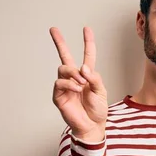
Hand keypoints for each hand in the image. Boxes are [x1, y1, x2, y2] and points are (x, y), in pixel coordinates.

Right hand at [50, 26, 107, 140]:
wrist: (92, 126)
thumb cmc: (97, 110)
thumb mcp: (101, 92)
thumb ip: (94, 78)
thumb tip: (82, 68)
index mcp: (87, 75)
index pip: (87, 55)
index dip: (88, 42)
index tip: (86, 29)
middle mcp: (74, 78)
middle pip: (65, 56)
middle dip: (59, 42)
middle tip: (54, 29)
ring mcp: (65, 85)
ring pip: (63, 68)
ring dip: (73, 73)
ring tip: (82, 83)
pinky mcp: (58, 95)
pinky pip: (60, 83)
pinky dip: (70, 84)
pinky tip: (77, 89)